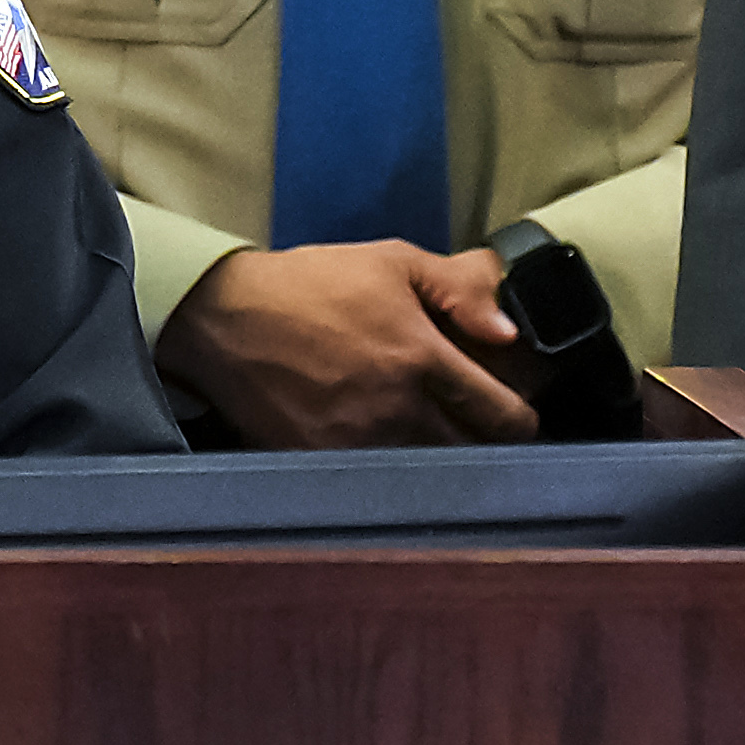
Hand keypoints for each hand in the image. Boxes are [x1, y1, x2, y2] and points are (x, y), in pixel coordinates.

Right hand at [154, 241, 538, 447]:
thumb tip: (508, 331)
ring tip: (431, 434)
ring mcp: (358, 443)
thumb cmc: (308, 286)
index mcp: (421, 358)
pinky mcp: (322, 463)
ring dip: (442, 460)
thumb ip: (459, 290)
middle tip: (478, 426)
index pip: (502, 415)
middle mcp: (395, 409)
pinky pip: (379, 482)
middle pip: (475, 455)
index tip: (515, 415)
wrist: (224, 319)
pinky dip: (392, 472)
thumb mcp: (392, 262)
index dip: (520, 420)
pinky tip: (384, 445)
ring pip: (431, 475)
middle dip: (486, 443)